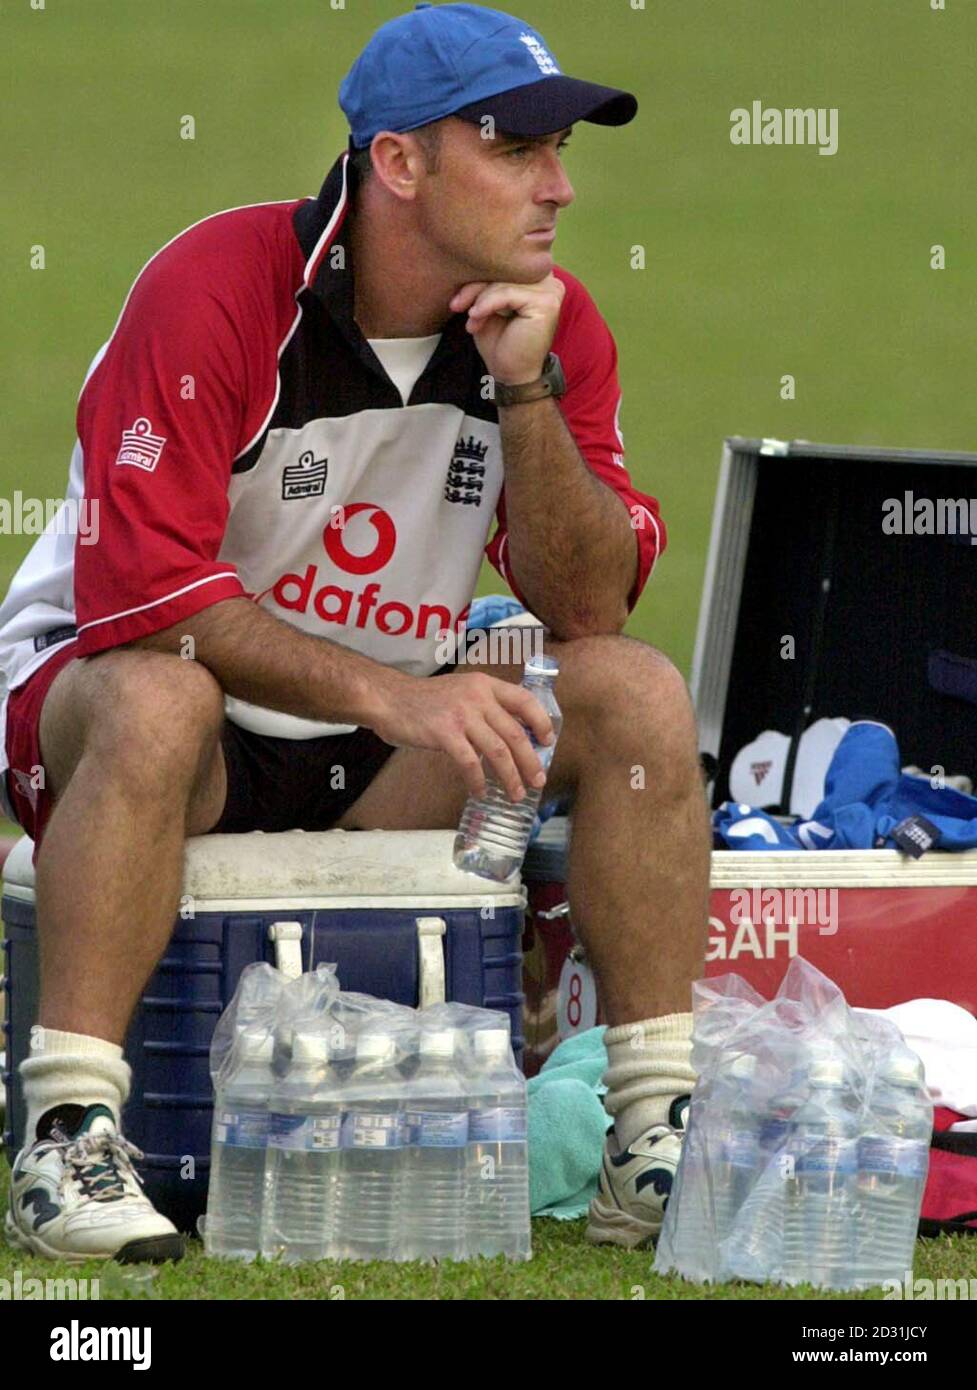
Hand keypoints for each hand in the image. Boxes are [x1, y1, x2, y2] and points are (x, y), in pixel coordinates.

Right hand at [369, 668, 555, 801]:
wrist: (388, 699)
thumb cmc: (423, 700)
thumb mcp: (461, 692)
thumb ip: (484, 706)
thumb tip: (510, 736)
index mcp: (485, 685)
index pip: (524, 700)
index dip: (540, 722)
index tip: (547, 742)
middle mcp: (477, 697)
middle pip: (515, 733)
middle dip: (530, 761)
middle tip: (538, 780)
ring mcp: (461, 715)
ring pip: (498, 750)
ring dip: (510, 776)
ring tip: (515, 793)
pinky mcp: (444, 733)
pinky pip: (470, 762)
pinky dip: (478, 780)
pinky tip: (480, 792)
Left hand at [449, 275, 565, 387]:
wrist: (512, 375)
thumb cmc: (501, 342)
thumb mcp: (486, 305)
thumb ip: (485, 282)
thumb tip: (466, 260)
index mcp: (536, 277)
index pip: (503, 265)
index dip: (477, 277)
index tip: (457, 299)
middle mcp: (548, 279)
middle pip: (504, 269)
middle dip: (474, 287)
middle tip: (456, 306)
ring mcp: (551, 290)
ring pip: (503, 280)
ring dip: (480, 300)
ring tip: (471, 320)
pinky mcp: (546, 303)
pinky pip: (508, 293)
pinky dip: (487, 305)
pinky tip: (476, 318)